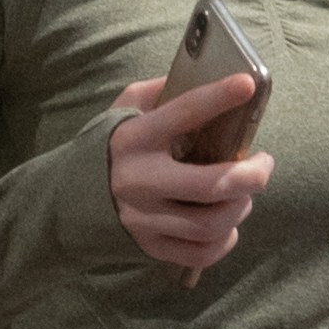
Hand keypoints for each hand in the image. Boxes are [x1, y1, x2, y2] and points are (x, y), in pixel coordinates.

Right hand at [106, 74, 273, 275]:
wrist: (65, 200)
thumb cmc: (110, 148)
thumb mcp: (123, 111)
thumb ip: (158, 92)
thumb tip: (204, 76)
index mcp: (135, 139)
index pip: (182, 113)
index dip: (218, 97)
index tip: (247, 84)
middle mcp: (139, 180)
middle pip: (211, 185)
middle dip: (252, 175)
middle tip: (263, 164)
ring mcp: (143, 218)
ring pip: (210, 223)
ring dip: (241, 207)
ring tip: (244, 194)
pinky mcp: (149, 246)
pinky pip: (201, 252)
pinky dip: (225, 239)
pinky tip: (227, 223)